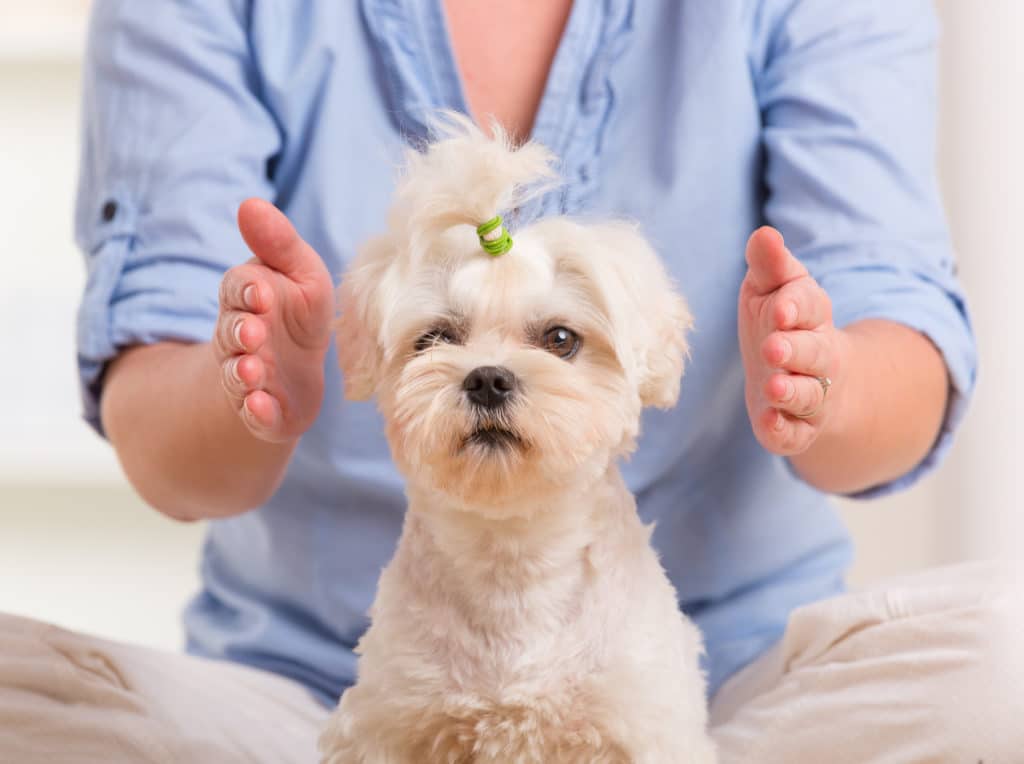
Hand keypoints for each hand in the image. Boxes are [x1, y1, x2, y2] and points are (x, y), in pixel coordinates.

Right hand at [214, 199, 334, 441]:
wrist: (296, 375)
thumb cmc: (298, 315)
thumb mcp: (301, 275)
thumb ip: (279, 244)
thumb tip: (250, 204)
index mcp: (249, 299)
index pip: (238, 289)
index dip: (247, 290)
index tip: (260, 290)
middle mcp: (240, 339)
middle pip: (232, 333)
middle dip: (240, 332)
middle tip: (253, 332)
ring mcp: (248, 377)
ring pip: (237, 374)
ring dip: (243, 373)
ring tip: (253, 372)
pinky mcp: (262, 411)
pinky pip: (254, 414)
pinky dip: (256, 412)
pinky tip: (260, 408)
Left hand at [738, 227, 847, 455]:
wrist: (804, 375)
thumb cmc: (780, 323)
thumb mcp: (771, 289)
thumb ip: (769, 265)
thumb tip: (763, 234)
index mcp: (811, 316)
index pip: (809, 306)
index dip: (795, 307)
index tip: (779, 306)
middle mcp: (818, 356)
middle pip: (814, 353)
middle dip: (795, 351)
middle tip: (773, 348)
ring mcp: (810, 395)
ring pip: (808, 395)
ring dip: (792, 392)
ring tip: (774, 388)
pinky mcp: (796, 427)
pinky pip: (794, 434)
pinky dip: (783, 431)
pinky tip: (769, 423)